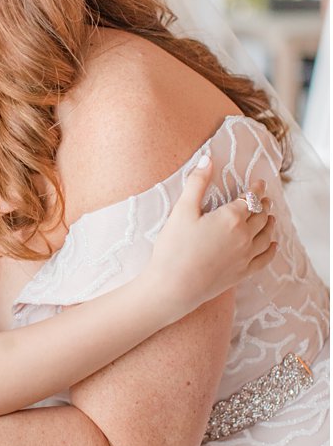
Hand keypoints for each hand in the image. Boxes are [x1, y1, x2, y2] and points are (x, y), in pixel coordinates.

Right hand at [149, 155, 277, 321]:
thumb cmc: (174, 248)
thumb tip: (208, 159)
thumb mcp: (182, 211)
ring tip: (270, 217)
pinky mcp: (243, 272)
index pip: (250, 199)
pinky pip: (265, 258)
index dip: (256, 189)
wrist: (174, 286)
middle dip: (264, 205)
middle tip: (265, 198)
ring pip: (266, 235)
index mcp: (231, 218)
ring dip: (270, 223)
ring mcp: (246, 256)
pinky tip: (272, 244)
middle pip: (261, 216)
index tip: (259, 183)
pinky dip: (272, 249)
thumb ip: (196, 184)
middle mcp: (245, 236)